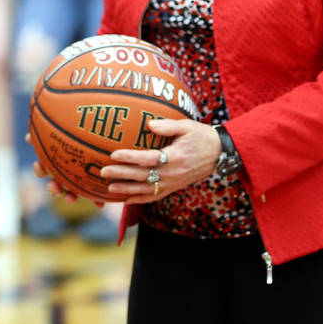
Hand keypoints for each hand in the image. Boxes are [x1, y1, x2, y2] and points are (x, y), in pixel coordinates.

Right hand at [24, 133, 98, 205]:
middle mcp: (67, 172)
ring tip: (70, 199)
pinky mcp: (95, 185)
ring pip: (71, 192)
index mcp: (59, 161)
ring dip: (69, 197)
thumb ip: (53, 131)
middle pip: (56, 184)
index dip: (40, 169)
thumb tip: (28, 135)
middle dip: (53, 187)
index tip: (39, 165)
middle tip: (54, 187)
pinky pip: (94, 195)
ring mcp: (80, 180)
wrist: (110, 138)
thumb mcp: (72, 128)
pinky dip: (95, 200)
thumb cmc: (87, 130)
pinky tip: (99, 204)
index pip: (44, 168)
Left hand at [101, 119, 221, 204]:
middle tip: (103, 172)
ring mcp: (173, 183)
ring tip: (109, 189)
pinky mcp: (174, 187)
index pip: (148, 158)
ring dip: (127, 190)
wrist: (219, 154)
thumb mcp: (187, 126)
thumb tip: (148, 123)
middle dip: (122, 174)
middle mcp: (172, 173)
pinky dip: (140, 199)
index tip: (113, 154)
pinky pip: (155, 196)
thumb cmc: (201, 136)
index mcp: (175, 157)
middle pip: (143, 176)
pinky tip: (126, 200)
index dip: (130, 157)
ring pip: (146, 189)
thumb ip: (168, 126)